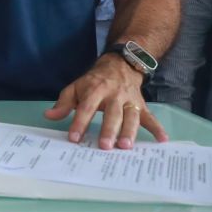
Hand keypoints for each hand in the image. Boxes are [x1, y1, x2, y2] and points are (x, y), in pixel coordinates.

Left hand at [44, 53, 167, 149]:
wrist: (120, 64)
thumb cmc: (94, 81)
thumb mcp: (76, 87)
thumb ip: (64, 103)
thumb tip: (49, 116)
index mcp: (95, 90)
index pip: (86, 107)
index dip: (79, 122)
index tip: (74, 138)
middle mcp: (114, 95)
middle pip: (112, 113)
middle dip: (109, 130)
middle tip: (104, 146)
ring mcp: (129, 100)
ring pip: (131, 116)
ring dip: (130, 131)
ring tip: (126, 147)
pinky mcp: (141, 105)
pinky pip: (150, 117)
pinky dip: (157, 128)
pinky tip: (162, 140)